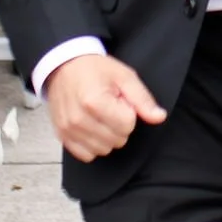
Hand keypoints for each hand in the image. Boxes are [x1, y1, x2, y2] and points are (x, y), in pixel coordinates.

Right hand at [44, 53, 167, 159]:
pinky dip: (93, 145)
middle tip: (110, 107)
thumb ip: (142, 99)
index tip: (119, 100)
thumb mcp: (124, 77)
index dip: (129, 112)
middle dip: (119, 125)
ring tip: (100, 116)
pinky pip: (86, 155)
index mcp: (94, 102)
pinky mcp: (62, 136)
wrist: (64, 67)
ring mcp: (68, 129)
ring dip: (107, 136)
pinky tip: (92, 128)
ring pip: (103, 150)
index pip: (128, 125)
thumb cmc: (95, 70)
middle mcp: (78, 119)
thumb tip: (159, 117)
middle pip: (117, 140)